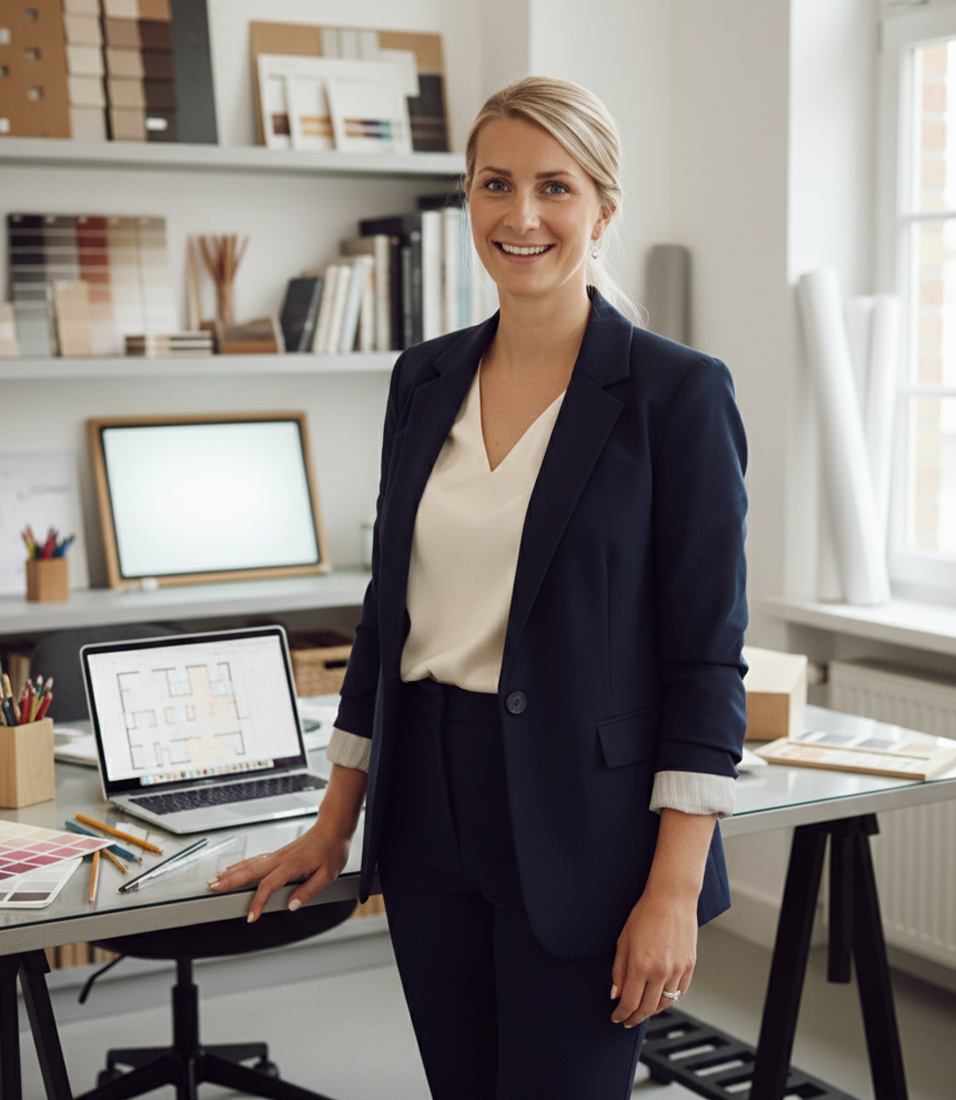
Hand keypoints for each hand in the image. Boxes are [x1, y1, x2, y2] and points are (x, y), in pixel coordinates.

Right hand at [208, 815, 351, 921]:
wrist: (333, 828)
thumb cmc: (332, 850)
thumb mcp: (327, 875)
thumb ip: (308, 891)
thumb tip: (291, 906)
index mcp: (291, 865)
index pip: (269, 886)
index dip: (258, 902)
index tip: (251, 917)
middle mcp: (280, 859)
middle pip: (250, 871)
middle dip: (229, 881)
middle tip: (212, 889)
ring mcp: (278, 855)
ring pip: (249, 864)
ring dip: (231, 872)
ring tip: (214, 880)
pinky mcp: (278, 854)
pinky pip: (255, 860)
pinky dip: (240, 865)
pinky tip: (232, 869)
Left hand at [609, 887, 698, 1027]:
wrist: (672, 898)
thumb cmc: (644, 915)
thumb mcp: (624, 940)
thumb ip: (619, 970)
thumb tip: (616, 994)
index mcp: (640, 965)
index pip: (629, 1002)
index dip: (621, 1014)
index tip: (616, 1017)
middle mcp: (660, 972)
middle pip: (647, 1008)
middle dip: (635, 1017)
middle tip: (627, 1020)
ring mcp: (677, 970)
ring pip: (665, 1003)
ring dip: (652, 1010)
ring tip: (642, 1010)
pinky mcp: (689, 966)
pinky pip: (679, 991)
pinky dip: (669, 998)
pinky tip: (660, 997)